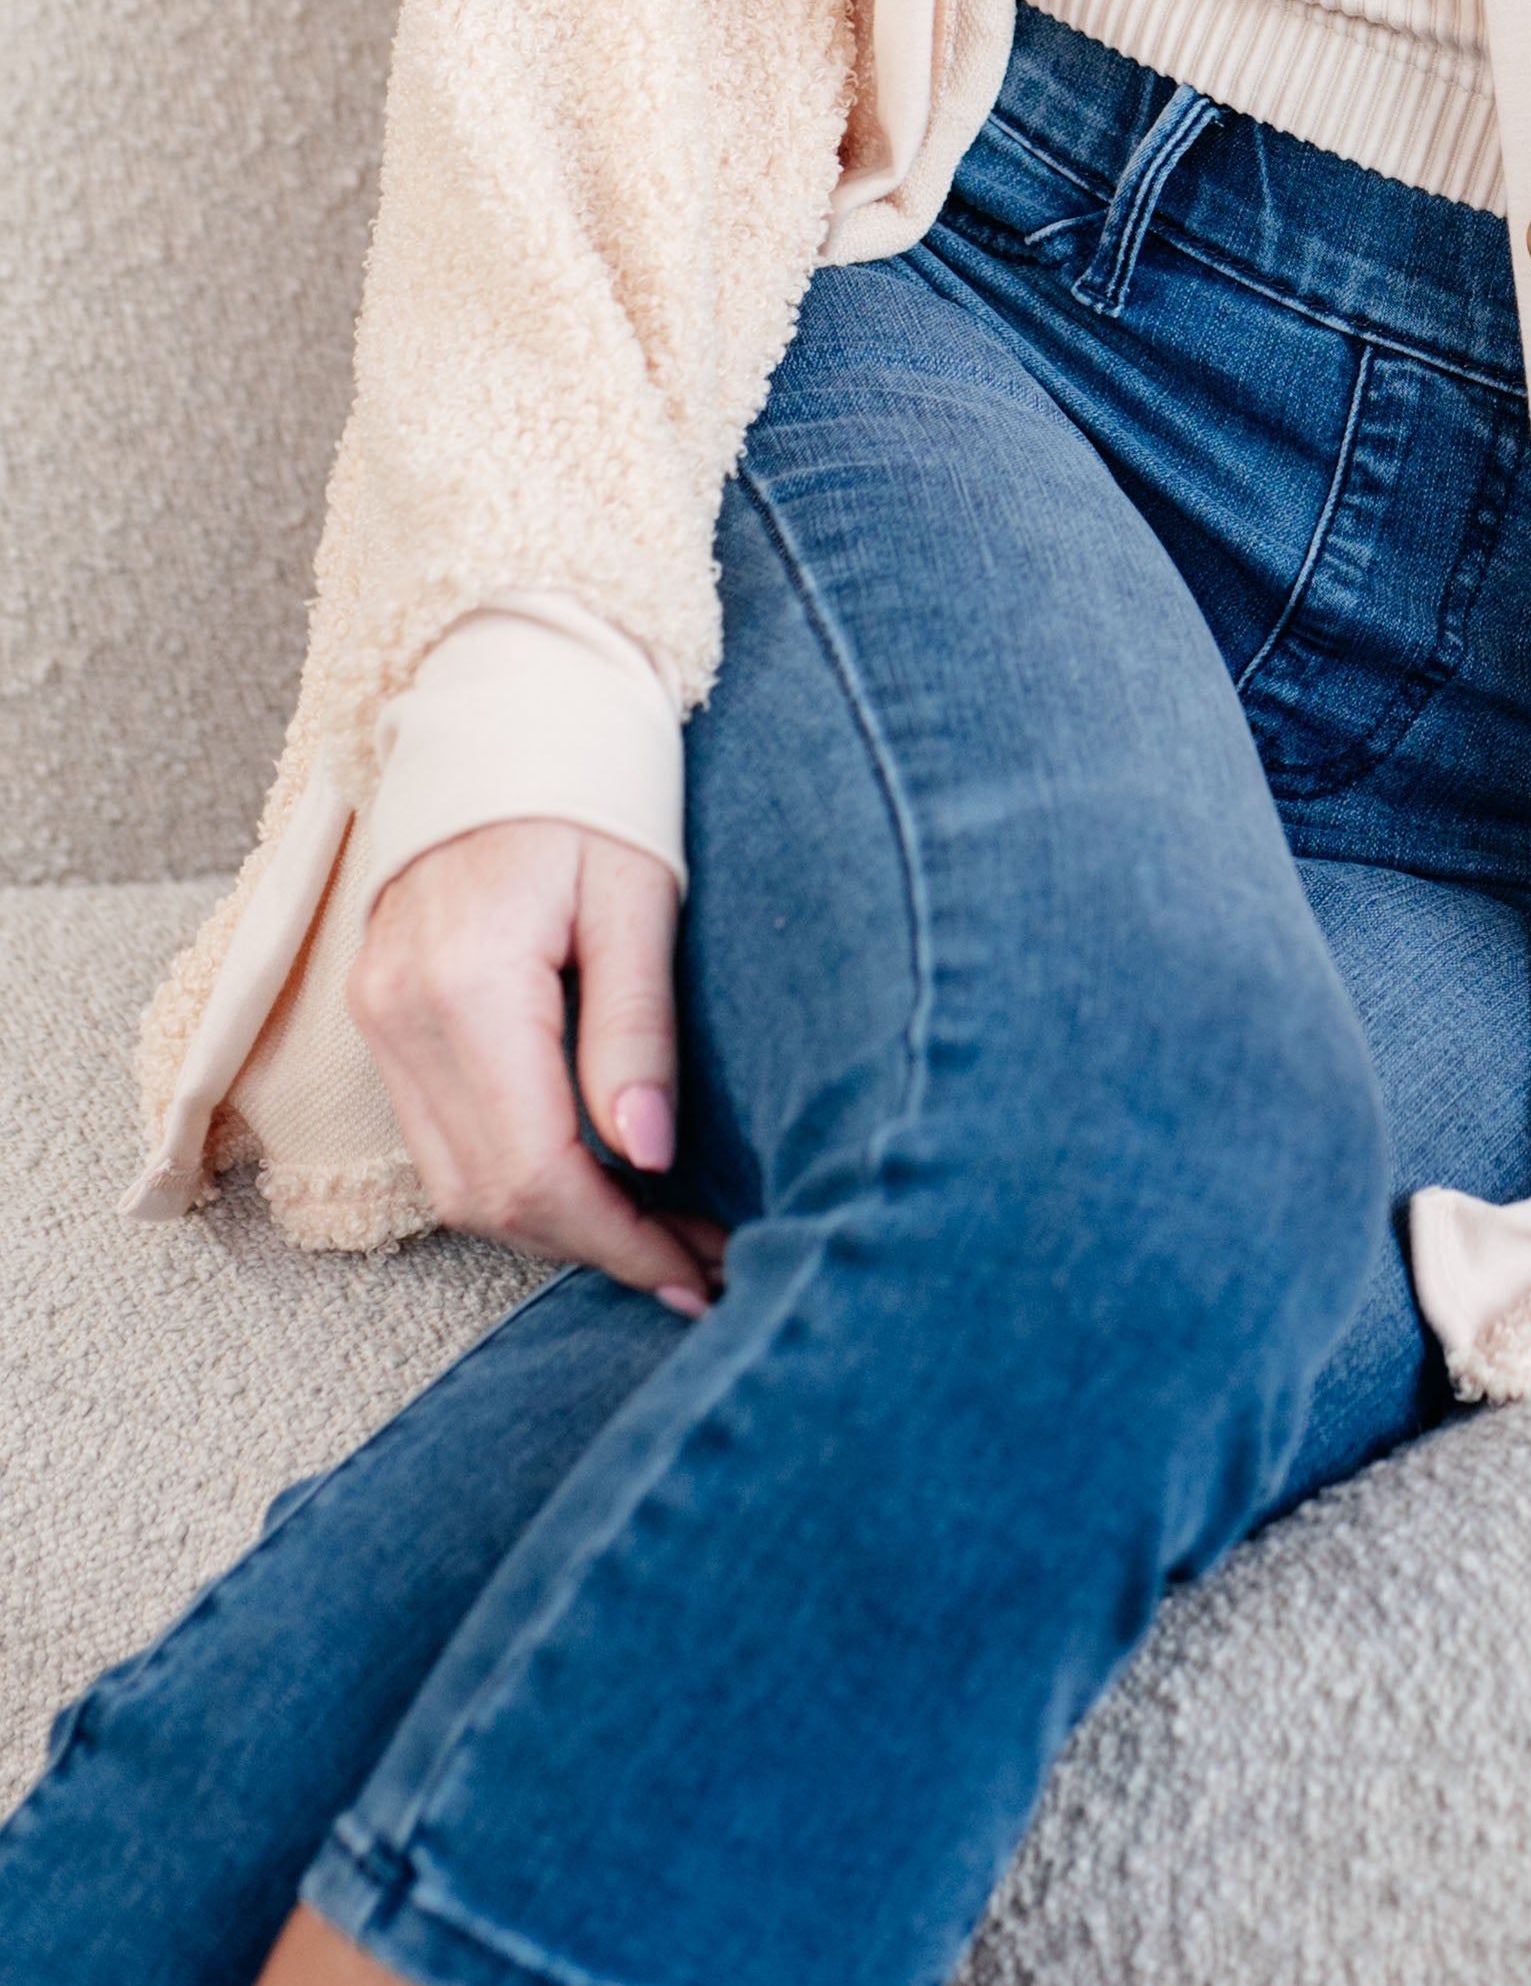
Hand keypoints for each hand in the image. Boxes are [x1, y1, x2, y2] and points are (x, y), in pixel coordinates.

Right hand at [352, 821, 722, 1312]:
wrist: (504, 711)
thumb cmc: (593, 789)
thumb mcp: (640, 897)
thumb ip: (635, 1030)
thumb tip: (649, 1156)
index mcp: (467, 985)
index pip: (535, 1168)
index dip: (619, 1239)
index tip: (698, 1274)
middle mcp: (400, 1015)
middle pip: (487, 1196)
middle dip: (595, 1248)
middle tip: (698, 1267)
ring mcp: (377, 1017)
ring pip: (455, 1184)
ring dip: (555, 1227)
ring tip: (661, 1237)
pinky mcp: (381, 1015)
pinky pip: (439, 1137)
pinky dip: (513, 1179)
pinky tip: (594, 1183)